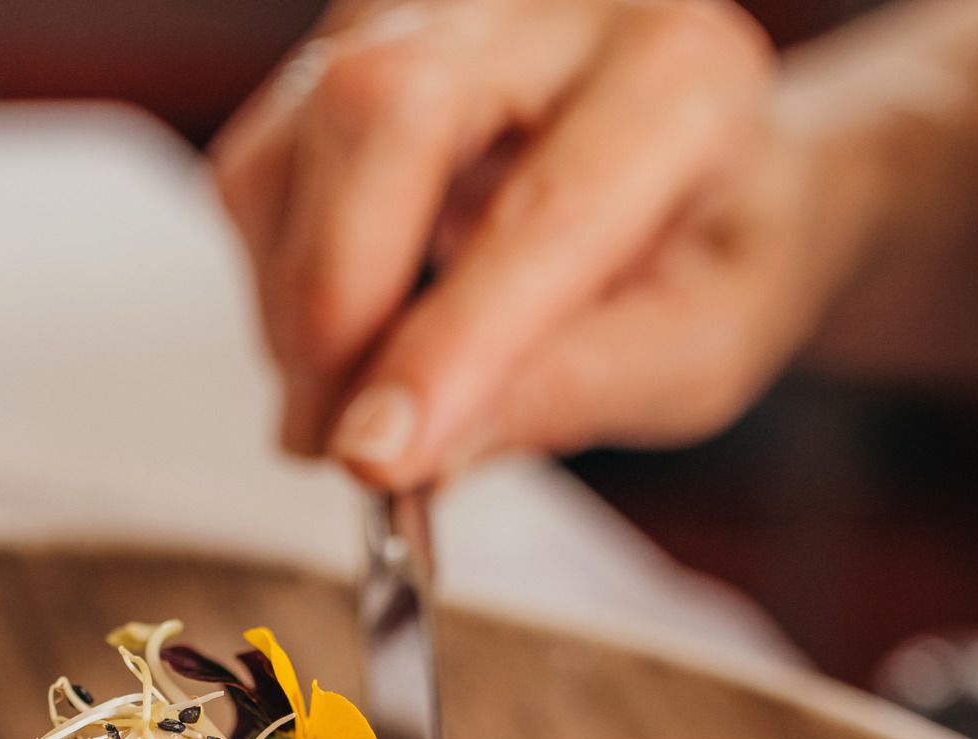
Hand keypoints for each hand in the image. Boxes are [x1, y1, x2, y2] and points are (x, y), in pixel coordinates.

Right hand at [209, 0, 877, 487]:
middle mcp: (556, 4)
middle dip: (336, 302)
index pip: (545, 208)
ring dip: (297, 303)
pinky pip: (264, 159)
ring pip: (305, 132)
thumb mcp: (699, 348)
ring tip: (353, 399)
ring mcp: (441, 4)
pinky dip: (278, 273)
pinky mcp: (355, 36)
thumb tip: (423, 452)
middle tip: (339, 444)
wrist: (710, 153)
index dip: (448, 341)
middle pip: (385, 110)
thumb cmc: (712, 249)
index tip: (377, 455)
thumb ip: (577, 390)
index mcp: (682, 78)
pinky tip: (348, 328)